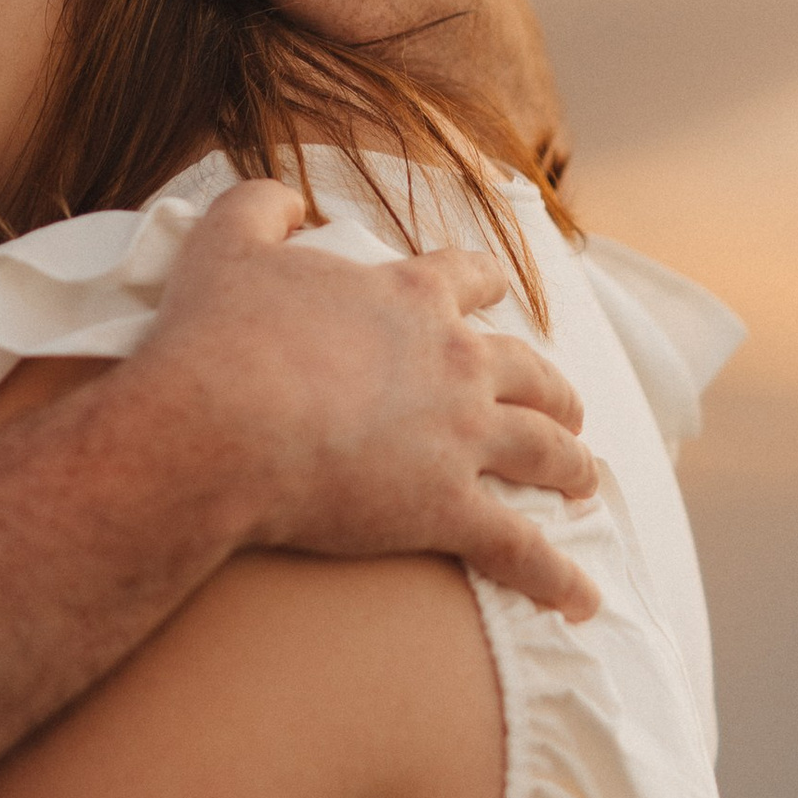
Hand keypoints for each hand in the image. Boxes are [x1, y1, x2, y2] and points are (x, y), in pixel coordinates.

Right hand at [141, 183, 601, 619]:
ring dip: (571, 467)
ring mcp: (460, 436)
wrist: (214, 425)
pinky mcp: (448, 508)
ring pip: (545, 450)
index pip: (469, 278)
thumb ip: (259, 206)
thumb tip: (288, 198)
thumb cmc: (216, 337)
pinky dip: (557, 577)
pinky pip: (521, 549)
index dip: (485, 285)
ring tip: (583, 482)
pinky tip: (581, 599)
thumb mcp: (224, 243)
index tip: (495, 293)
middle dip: (552, 390)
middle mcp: (454, 361)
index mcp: (409, 297)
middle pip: (529, 369)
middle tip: (563, 408)